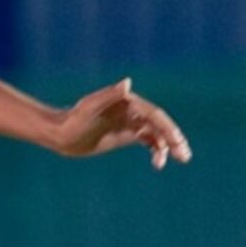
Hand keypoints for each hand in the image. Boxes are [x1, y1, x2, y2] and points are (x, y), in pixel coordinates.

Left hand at [54, 78, 190, 166]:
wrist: (60, 134)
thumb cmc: (72, 120)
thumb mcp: (89, 108)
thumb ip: (108, 95)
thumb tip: (128, 83)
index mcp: (128, 102)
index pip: (154, 115)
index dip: (167, 128)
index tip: (176, 142)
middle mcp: (133, 111)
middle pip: (161, 124)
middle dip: (174, 139)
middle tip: (184, 155)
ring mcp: (132, 123)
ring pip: (158, 134)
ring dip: (170, 146)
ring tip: (182, 159)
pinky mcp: (128, 134)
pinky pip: (149, 141)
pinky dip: (157, 151)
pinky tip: (159, 163)